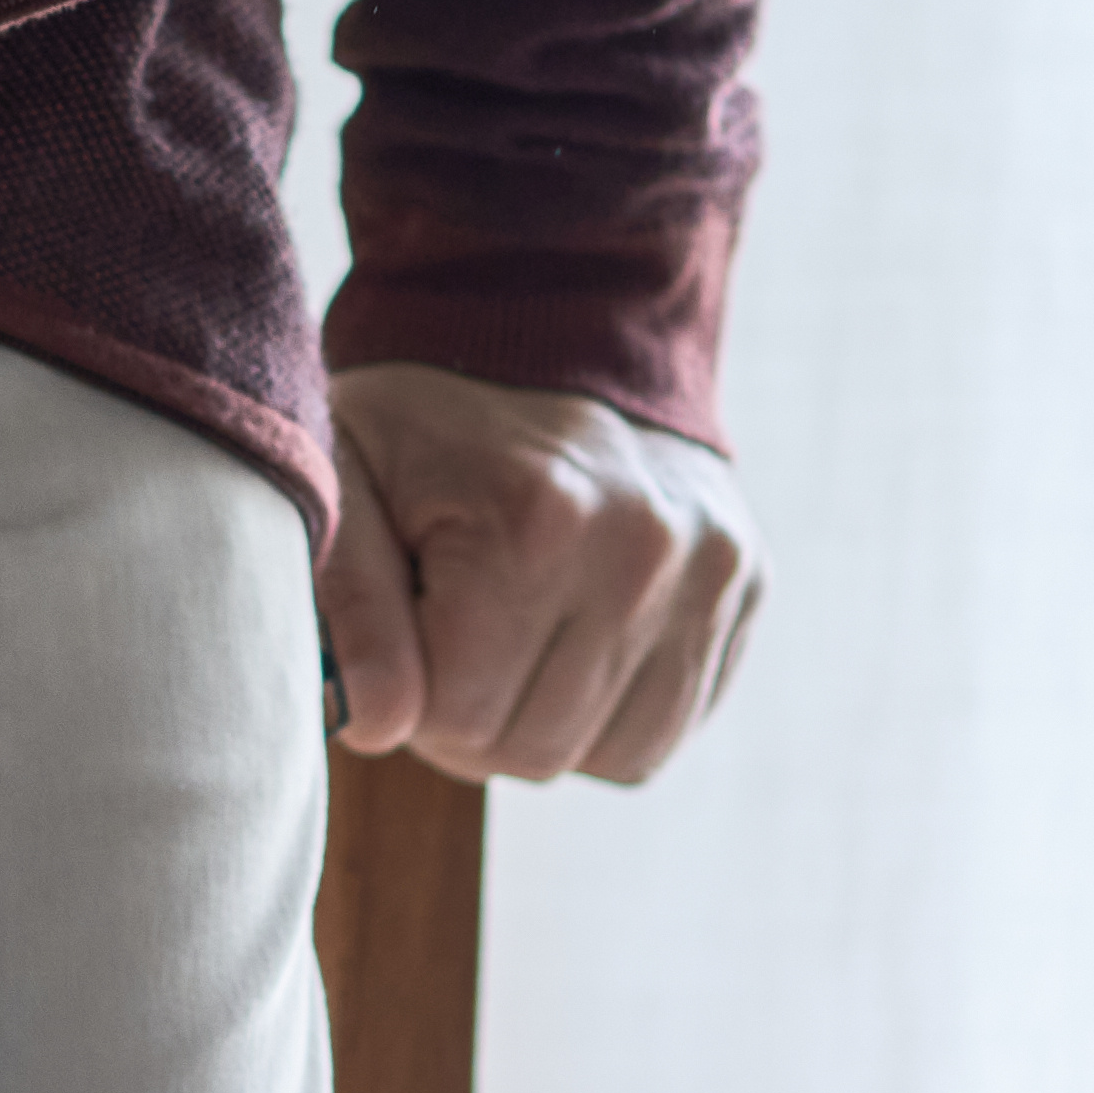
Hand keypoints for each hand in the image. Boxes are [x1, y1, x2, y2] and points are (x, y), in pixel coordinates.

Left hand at [318, 364, 761, 785]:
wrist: (555, 335)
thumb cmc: (425, 427)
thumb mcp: (346, 488)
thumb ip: (349, 608)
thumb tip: (372, 727)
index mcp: (535, 522)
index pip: (459, 717)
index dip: (407, 702)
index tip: (400, 637)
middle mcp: (643, 550)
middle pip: (534, 748)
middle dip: (470, 720)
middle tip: (445, 644)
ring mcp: (710, 572)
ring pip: (610, 756)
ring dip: (540, 726)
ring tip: (506, 644)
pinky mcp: (747, 587)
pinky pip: (666, 731)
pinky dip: (605, 719)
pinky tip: (567, 645)